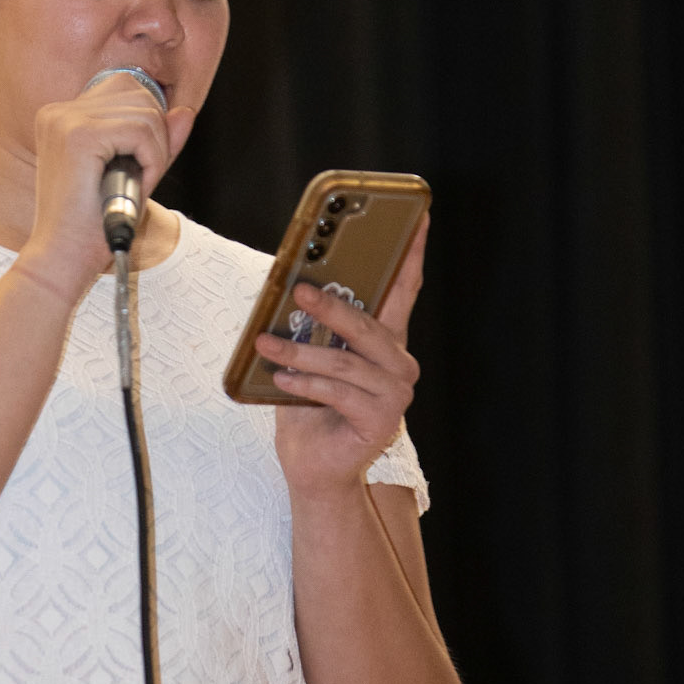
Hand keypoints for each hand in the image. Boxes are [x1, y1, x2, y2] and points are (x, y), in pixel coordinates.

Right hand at [20, 72, 195, 296]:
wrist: (64, 259)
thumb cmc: (94, 224)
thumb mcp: (133, 173)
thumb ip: (158, 141)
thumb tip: (185, 111)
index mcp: (62, 116)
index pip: (124, 88)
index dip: (148, 123)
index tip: (141, 161)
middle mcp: (58, 111)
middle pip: (137, 93)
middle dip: (155, 137)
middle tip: (140, 178)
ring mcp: (65, 120)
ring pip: (145, 113)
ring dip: (155, 153)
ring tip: (135, 185)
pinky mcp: (80, 135)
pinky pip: (141, 132)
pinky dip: (152, 161)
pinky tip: (136, 186)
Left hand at [260, 214, 427, 500]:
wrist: (315, 467)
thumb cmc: (310, 407)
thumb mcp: (310, 357)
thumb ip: (313, 327)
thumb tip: (291, 289)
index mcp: (385, 341)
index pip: (404, 289)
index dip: (411, 253)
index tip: (416, 216)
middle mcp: (398, 364)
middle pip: (367, 324)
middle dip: (330, 306)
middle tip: (299, 292)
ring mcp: (395, 394)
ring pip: (346, 362)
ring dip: (301, 352)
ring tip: (266, 346)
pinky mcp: (381, 420)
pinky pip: (339, 393)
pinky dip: (306, 384)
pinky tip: (282, 379)